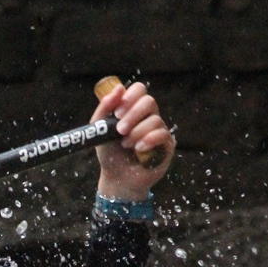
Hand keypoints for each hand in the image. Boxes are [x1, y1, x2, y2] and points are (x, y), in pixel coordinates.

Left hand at [92, 81, 172, 200]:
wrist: (117, 178)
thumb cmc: (109, 152)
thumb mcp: (100, 129)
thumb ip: (104, 108)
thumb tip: (118, 88)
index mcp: (133, 109)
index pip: (139, 90)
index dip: (130, 97)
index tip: (117, 112)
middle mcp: (149, 116)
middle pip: (149, 101)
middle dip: (132, 115)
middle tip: (120, 130)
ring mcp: (159, 129)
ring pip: (154, 119)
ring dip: (137, 132)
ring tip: (125, 145)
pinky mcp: (167, 145)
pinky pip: (163, 134)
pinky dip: (149, 140)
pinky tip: (139, 149)